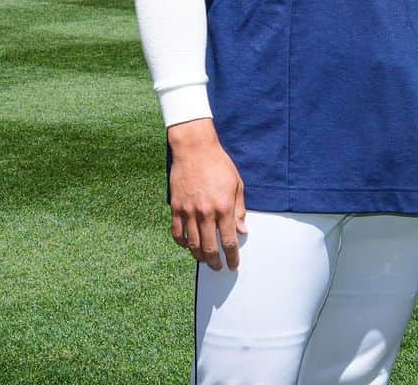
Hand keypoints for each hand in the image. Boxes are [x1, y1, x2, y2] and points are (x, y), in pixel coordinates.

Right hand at [167, 119, 247, 270]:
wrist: (195, 149)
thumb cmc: (219, 165)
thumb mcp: (237, 184)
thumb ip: (239, 210)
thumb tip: (242, 231)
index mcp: (224, 207)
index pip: (228, 241)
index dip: (232, 256)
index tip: (233, 265)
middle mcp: (206, 213)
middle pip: (209, 248)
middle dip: (215, 262)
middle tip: (218, 268)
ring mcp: (189, 211)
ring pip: (192, 244)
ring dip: (198, 256)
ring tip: (204, 260)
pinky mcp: (176, 208)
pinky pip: (177, 233)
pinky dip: (182, 243)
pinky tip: (188, 245)